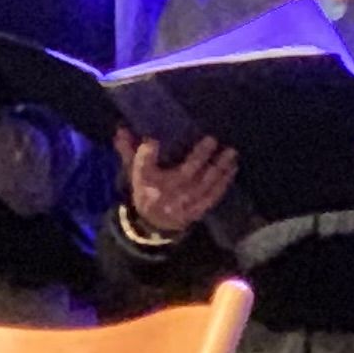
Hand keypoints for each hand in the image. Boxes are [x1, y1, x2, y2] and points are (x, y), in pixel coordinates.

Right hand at [116, 128, 238, 240]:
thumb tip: (121, 129)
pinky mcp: (198, 210)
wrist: (153, 223)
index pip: (145, 167)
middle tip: (212, 138)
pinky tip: (232, 168)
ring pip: (204, 184)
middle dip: (199, 157)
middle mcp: (167, 193)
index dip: (147, 154)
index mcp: (149, 182)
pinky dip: (224, 182)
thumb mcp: (136, 172)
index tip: (153, 140)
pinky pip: (213, 196)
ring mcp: (185, 203)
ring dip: (219, 167)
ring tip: (230, 152)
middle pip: (185, 174)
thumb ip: (129, 150)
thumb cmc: (147, 190)